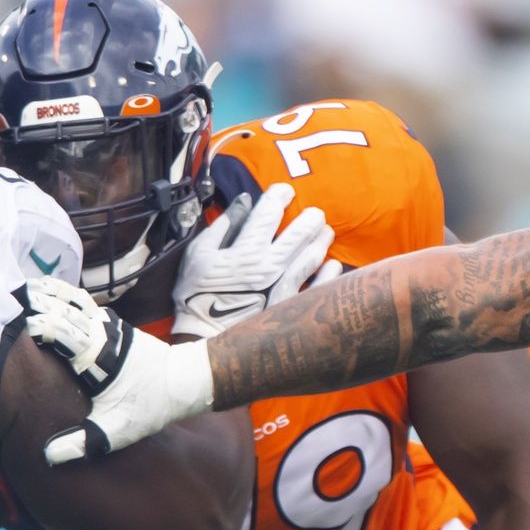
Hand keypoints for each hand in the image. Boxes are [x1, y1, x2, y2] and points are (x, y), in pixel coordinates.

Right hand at [26, 277, 214, 462]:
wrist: (187, 382)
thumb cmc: (152, 405)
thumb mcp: (118, 430)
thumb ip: (85, 442)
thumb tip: (50, 456)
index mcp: (98, 357)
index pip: (62, 332)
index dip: (41, 326)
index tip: (25, 328)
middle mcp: (104, 335)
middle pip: (65, 311)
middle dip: (42, 307)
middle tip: (20, 303)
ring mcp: (112, 327)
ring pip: (77, 304)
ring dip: (55, 299)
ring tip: (32, 294)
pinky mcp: (118, 327)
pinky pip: (88, 308)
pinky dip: (70, 302)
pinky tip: (58, 302)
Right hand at [173, 184, 338, 339]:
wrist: (204, 339)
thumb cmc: (196, 296)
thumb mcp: (198, 256)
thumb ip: (223, 227)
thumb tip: (243, 202)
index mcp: (245, 250)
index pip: (267, 216)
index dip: (278, 198)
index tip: (285, 190)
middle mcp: (268, 266)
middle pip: (296, 236)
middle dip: (309, 220)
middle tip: (317, 213)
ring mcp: (282, 287)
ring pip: (309, 258)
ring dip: (320, 243)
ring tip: (327, 232)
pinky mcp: (290, 307)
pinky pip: (315, 289)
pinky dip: (327, 276)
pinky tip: (333, 264)